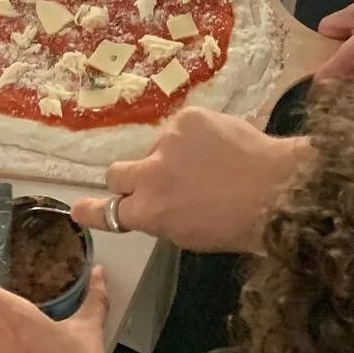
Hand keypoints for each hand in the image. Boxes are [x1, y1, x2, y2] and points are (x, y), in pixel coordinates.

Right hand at [71, 110, 308, 253]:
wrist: (276, 189)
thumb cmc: (236, 226)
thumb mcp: (189, 235)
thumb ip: (161, 217)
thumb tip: (153, 203)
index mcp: (148, 212)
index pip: (107, 210)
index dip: (91, 210)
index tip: (77, 208)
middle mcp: (149, 175)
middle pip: (115, 172)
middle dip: (128, 177)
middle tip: (155, 180)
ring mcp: (167, 141)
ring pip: (155, 147)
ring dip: (171, 155)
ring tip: (208, 164)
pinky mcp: (188, 117)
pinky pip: (181, 127)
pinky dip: (195, 136)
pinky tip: (219, 146)